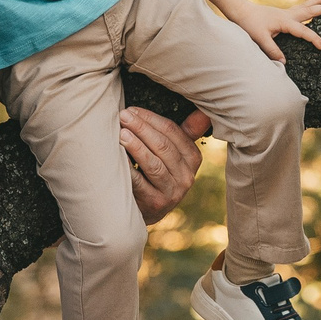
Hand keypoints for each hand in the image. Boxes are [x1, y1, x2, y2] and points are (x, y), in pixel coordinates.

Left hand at [122, 107, 210, 223]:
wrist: (149, 209)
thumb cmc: (159, 174)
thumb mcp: (176, 155)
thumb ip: (185, 133)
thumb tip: (203, 112)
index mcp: (193, 158)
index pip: (173, 131)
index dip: (151, 118)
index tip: (133, 110)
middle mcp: (187, 175)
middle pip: (163, 146)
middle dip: (141, 128)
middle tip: (123, 116)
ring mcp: (172, 191)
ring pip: (153, 164)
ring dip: (136, 146)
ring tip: (121, 133)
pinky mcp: (156, 203)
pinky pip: (139, 182)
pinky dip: (128, 167)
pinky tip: (117, 156)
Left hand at [230, 0, 320, 61]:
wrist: (241, 11)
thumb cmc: (249, 24)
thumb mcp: (260, 39)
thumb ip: (272, 50)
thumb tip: (284, 62)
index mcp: (284, 21)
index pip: (303, 31)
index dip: (314, 39)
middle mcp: (287, 15)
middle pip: (309, 11)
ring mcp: (285, 13)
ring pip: (305, 7)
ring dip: (317, 2)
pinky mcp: (282, 14)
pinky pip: (299, 8)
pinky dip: (308, 6)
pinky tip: (311, 5)